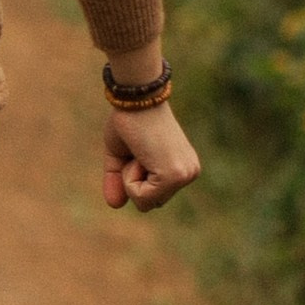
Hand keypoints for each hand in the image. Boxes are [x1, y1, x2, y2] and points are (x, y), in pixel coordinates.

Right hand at [102, 96, 199, 212]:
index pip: (151, 194)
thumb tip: (115, 205)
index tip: (138, 149)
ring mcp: (185, 175)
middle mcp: (189, 172)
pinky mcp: (175, 176)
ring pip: (146, 202)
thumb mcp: (120, 156)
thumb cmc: (129, 120)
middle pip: (151, 203)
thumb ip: (119, 182)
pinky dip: (130, 178)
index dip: (133, 176)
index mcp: (182, 167)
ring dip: (131, 178)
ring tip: (139, 151)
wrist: (136, 98)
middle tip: (138, 151)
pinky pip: (142, 197)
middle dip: (133, 180)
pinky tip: (140, 155)